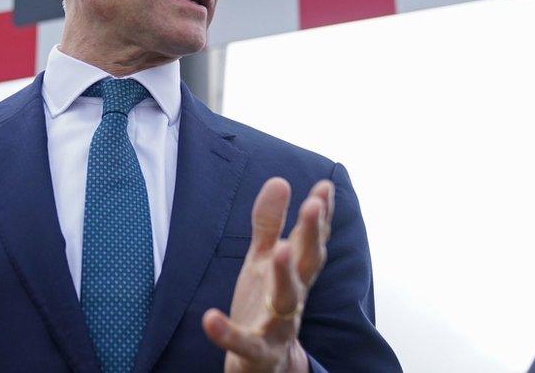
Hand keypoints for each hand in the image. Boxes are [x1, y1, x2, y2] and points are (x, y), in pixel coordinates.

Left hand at [202, 177, 334, 372]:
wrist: (262, 365)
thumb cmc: (264, 305)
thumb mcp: (262, 261)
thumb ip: (269, 223)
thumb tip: (279, 180)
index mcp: (293, 274)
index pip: (310, 241)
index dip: (319, 215)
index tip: (325, 186)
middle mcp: (293, 297)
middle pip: (307, 264)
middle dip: (311, 235)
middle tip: (313, 205)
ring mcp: (278, 326)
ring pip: (287, 300)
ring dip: (285, 275)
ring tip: (278, 250)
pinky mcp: (258, 353)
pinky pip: (244, 343)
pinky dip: (227, 333)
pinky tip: (210, 318)